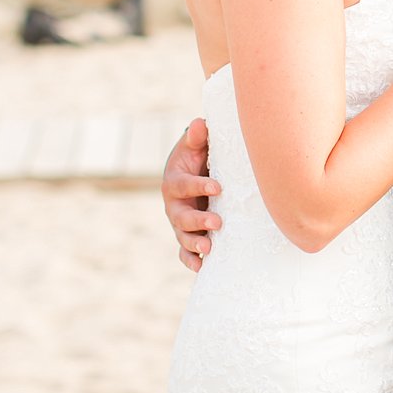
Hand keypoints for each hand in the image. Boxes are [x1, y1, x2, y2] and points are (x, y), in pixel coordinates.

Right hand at [163, 117, 221, 271]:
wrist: (196, 172)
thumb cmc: (199, 157)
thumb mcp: (196, 145)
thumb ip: (197, 137)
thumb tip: (200, 124)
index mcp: (174, 181)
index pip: (184, 184)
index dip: (199, 185)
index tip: (218, 186)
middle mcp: (174, 205)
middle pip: (181, 216)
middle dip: (198, 220)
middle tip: (217, 222)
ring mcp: (179, 222)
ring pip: (183, 236)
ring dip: (195, 243)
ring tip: (209, 247)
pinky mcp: (187, 235)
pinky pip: (185, 252)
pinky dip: (191, 260)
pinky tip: (202, 267)